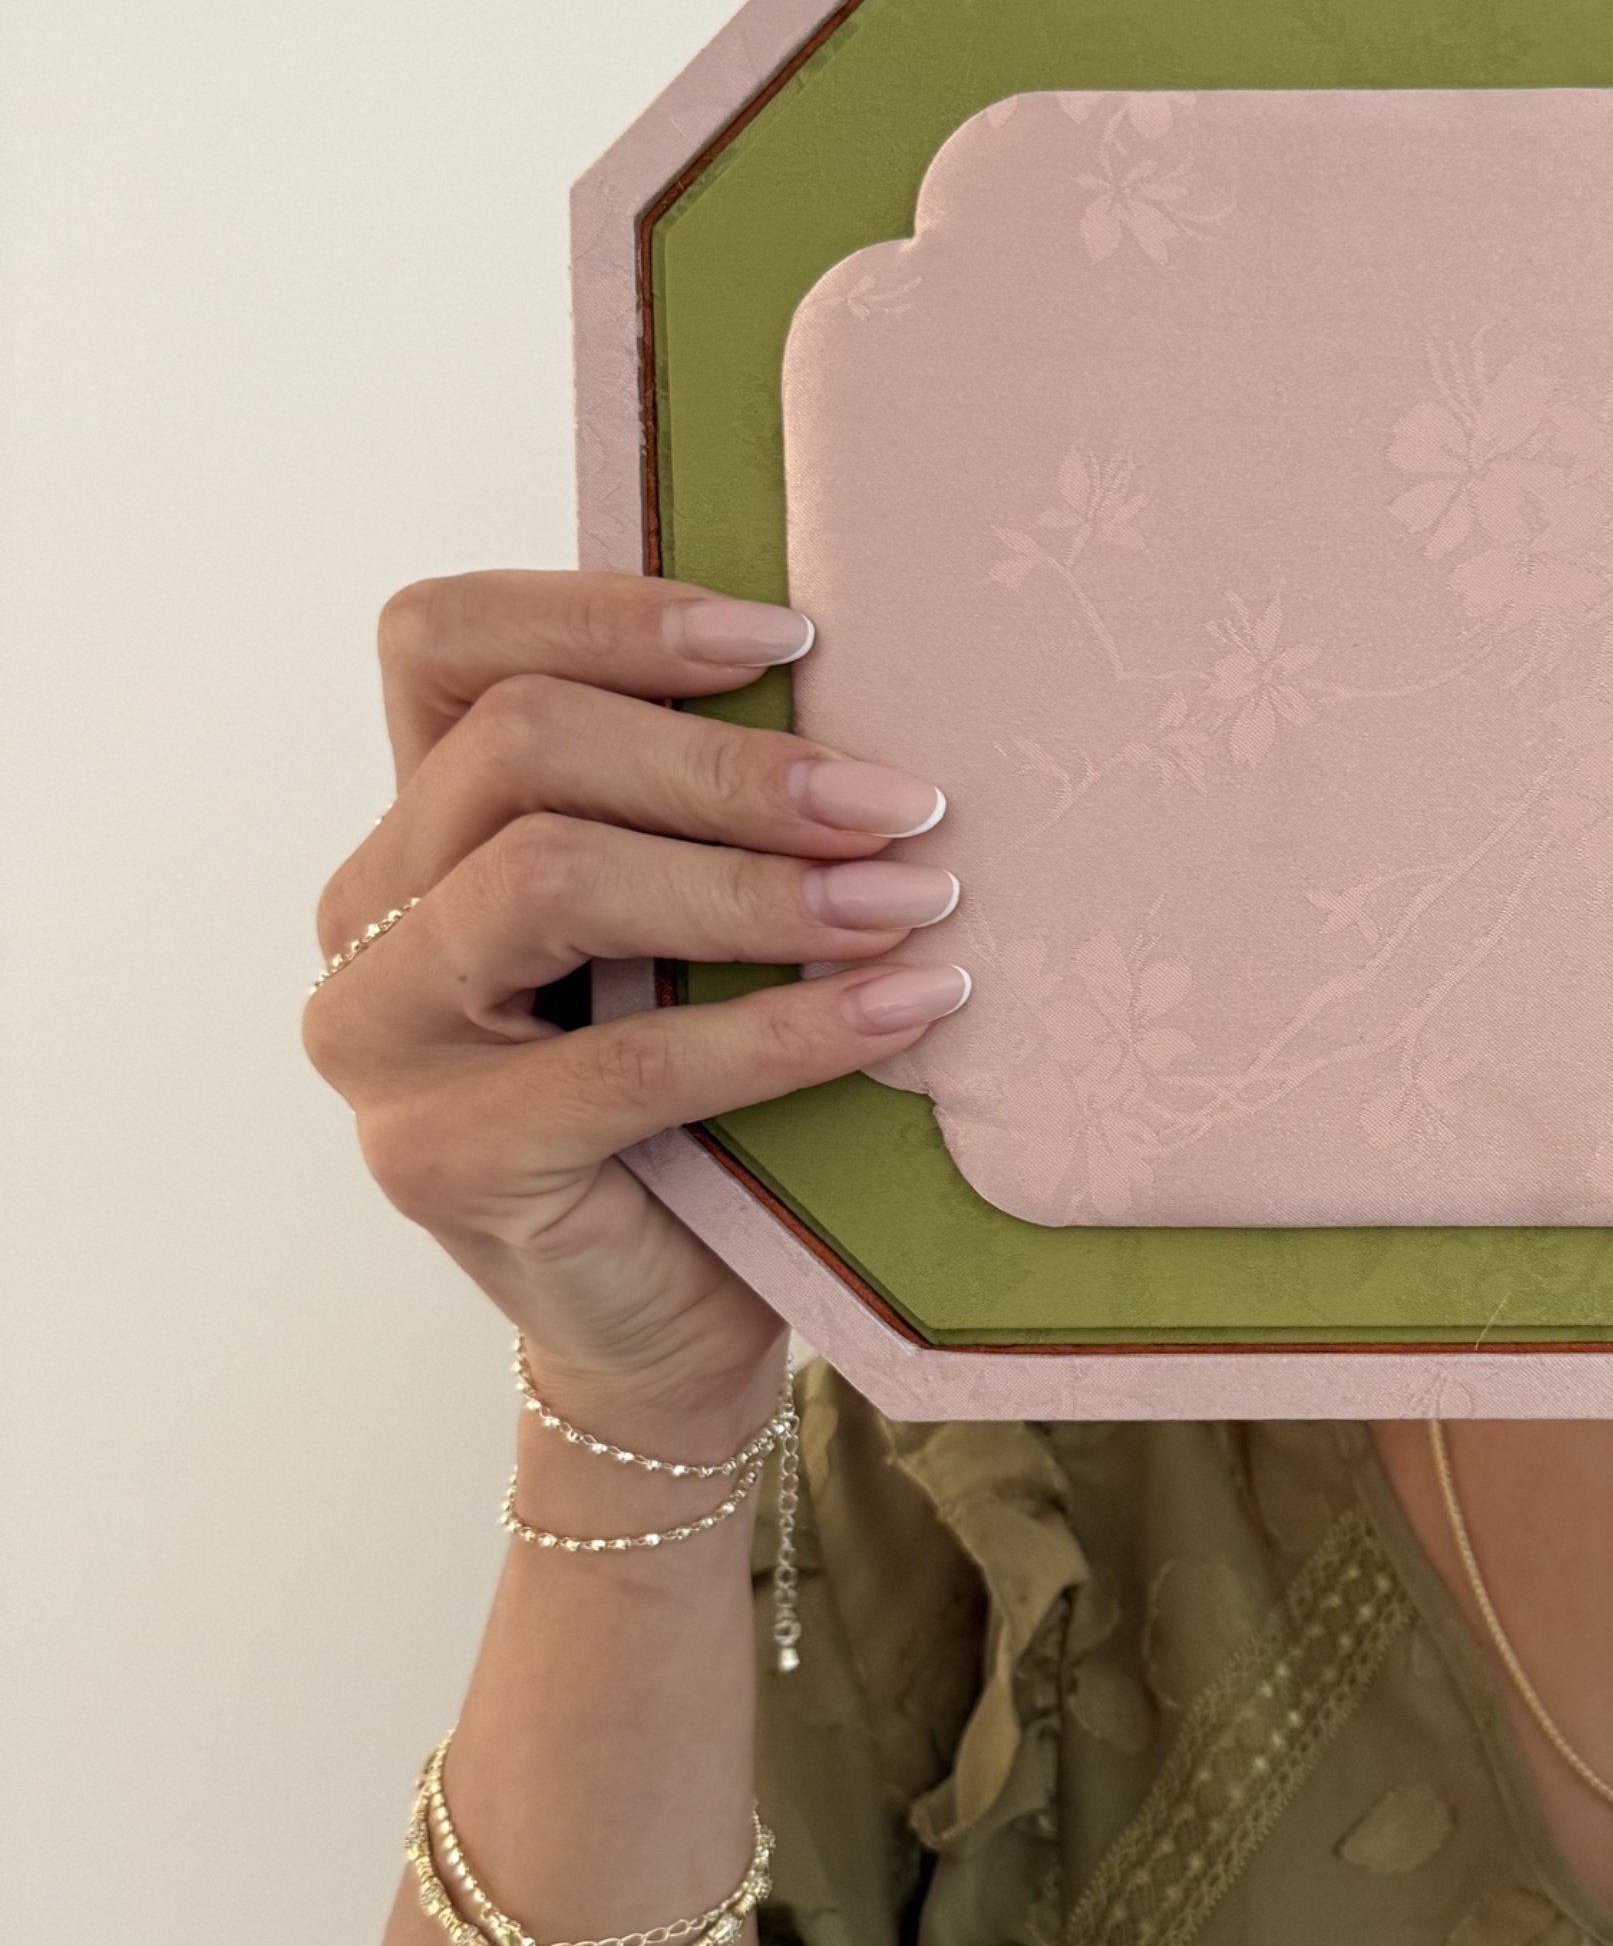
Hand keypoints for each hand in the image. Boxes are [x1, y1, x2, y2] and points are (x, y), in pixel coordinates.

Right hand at [303, 572, 968, 1436]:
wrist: (670, 1334)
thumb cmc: (703, 1111)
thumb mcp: (692, 936)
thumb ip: (702, 820)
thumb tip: (866, 697)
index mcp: (417, 826)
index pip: (445, 641)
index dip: (610, 611)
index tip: (792, 636)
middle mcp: (368, 915)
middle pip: (521, 744)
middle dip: (732, 762)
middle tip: (903, 802)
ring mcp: (381, 1039)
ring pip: (551, 874)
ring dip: (756, 882)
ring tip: (910, 898)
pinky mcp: (441, 1156)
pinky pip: (625, 1060)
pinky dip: (785, 1029)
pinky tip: (904, 1005)